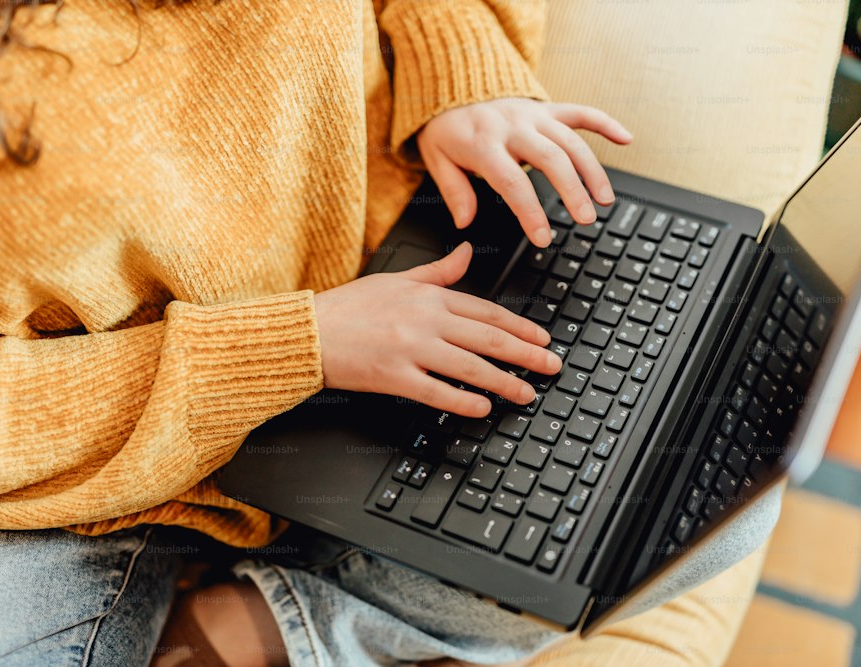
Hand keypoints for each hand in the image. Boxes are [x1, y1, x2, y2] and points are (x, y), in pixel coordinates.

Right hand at [313, 243, 562, 416]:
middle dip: (526, 354)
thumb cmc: (350, 308)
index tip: (542, 338)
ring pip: (470, 366)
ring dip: (504, 381)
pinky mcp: (394, 376)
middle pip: (488, 339)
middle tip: (551, 366)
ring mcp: (410, 348)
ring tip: (526, 393)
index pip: (486, 312)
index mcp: (428, 296)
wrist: (309, 331)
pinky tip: (483, 408)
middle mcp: (424, 320)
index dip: (520, 327)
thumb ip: (438, 272)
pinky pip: (437, 391)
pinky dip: (463, 401)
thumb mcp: (397, 279)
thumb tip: (467, 252)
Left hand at [418, 98, 632, 247]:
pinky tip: (626, 139)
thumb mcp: (437, 159)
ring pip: (571, 140)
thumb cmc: (448, 129)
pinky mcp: (547, 108)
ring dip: (593, 170)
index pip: (512, 182)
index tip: (543, 238)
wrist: (454, 86)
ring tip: (605, 200)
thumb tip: (465, 221)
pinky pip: (580, 112)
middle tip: (586, 219)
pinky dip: (605, 123)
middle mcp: (514, 126)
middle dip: (572, 190)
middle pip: (551, 158)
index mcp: (484, 143)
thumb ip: (454, 190)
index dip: (530, 212)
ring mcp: (534, 115)